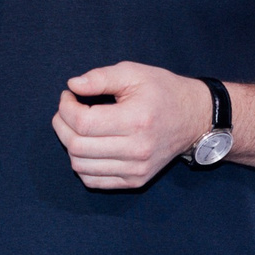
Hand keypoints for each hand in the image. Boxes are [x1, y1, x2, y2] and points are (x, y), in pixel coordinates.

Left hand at [52, 62, 209, 188]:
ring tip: (76, 126)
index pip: (84, 123)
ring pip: (81, 166)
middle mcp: (137, 150)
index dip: (66, 108)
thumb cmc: (162, 91)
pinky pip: (93, 181)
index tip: (68, 95)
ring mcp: (136, 169)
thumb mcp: (133, 73)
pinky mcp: (135, 180)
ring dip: (69, 144)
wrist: (193, 118)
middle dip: (61, 125)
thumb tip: (73, 86)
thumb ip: (100, 77)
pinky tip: (86, 145)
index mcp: (136, 120)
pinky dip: (81, 164)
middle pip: (77, 146)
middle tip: (66, 110)